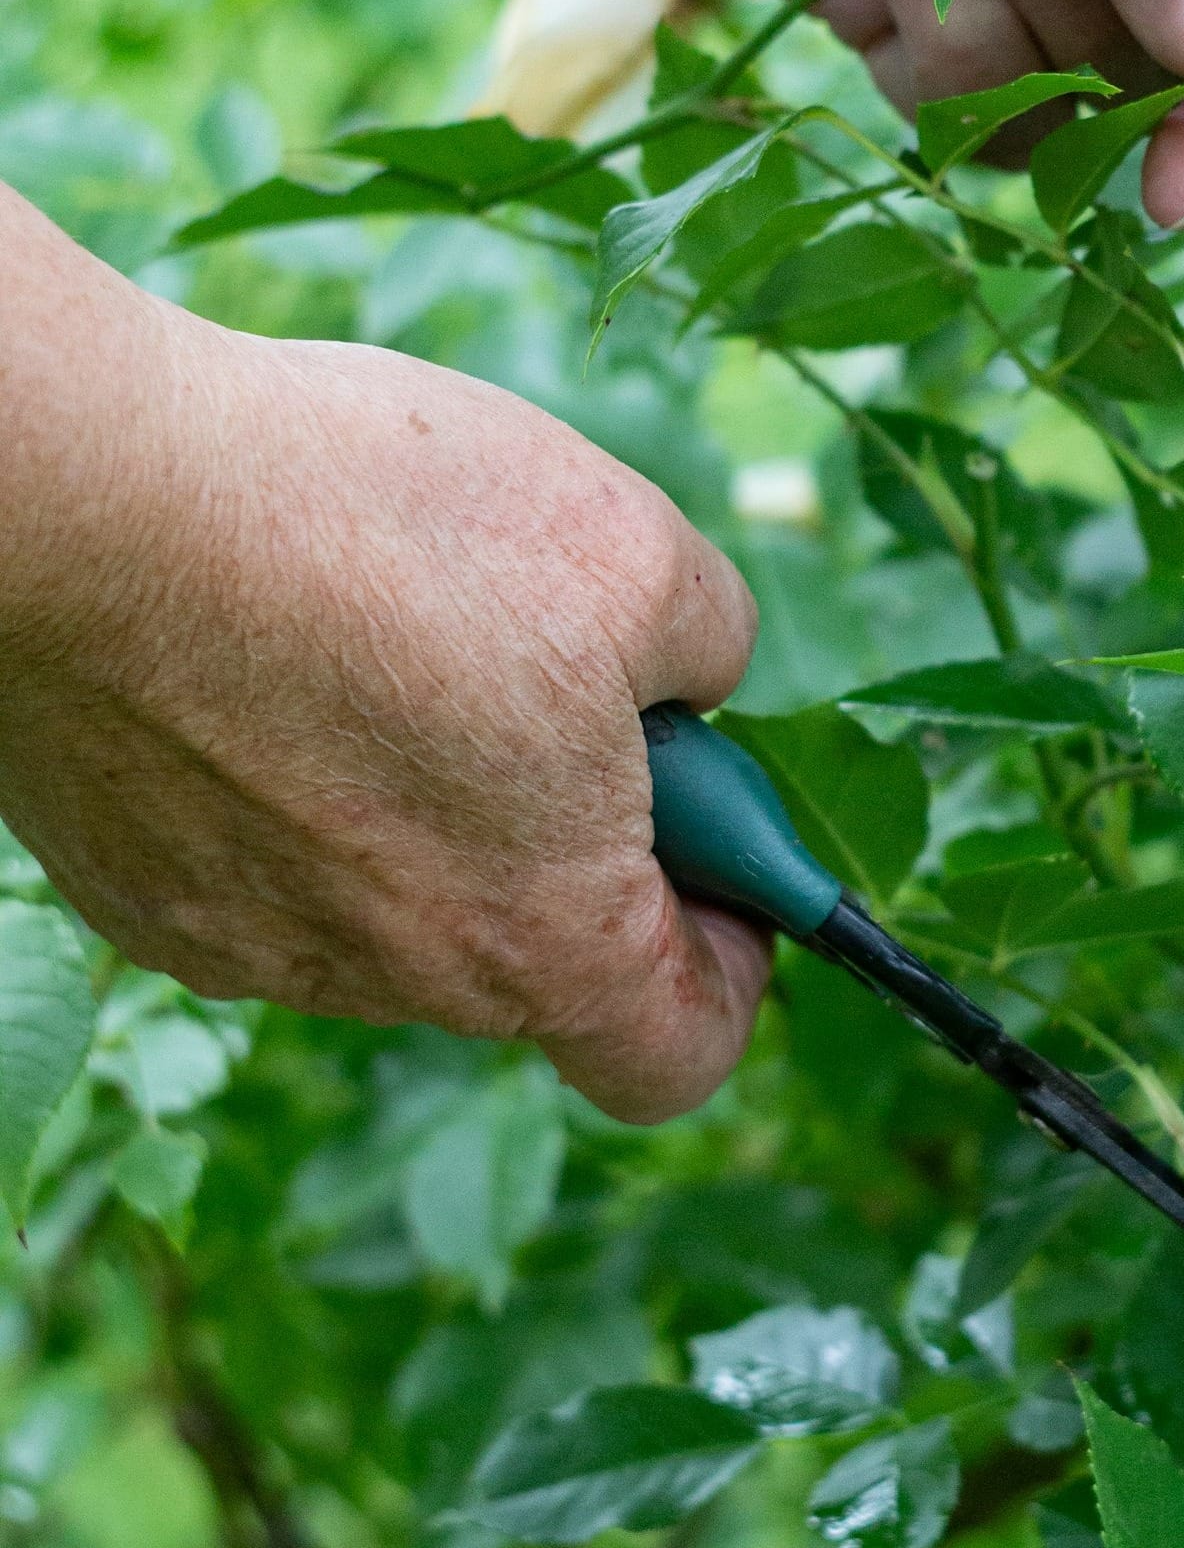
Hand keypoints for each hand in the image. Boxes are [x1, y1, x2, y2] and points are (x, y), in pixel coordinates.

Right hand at [0, 196, 767, 1122]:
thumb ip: (714, 647)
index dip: (732, 961)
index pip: (678, 1053)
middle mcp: (391, 982)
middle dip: (581, 826)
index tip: (721, 856)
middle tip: (556, 670)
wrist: (88, 494)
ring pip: (401, 899)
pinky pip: (274, 857)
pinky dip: (306, 778)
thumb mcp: (636, 550)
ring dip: (437, 794)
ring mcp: (249, 945)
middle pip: (539, 951)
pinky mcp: (141, 887)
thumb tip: (692, 686)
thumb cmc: (379, 524)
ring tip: (398, 627)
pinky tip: (282, 648)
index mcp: (539, 938)